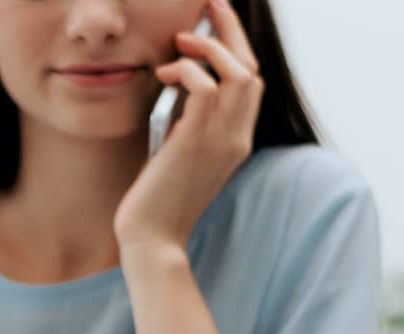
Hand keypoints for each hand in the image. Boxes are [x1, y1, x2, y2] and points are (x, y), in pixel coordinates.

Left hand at [113, 0, 262, 250]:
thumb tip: (180, 86)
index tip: (214, 22)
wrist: (152, 240)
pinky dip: (185, 69)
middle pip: (251, 68)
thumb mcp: (179, 155)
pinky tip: (163, 76)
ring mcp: (222, 140)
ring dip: (208, 46)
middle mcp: (237, 138)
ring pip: (237, 71)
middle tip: (208, 3)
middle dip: (230, 29)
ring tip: (179, 42)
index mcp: (236, 141)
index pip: (251, 81)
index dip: (236, 46)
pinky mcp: (197, 142)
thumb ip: (189, 122)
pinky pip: (205, 85)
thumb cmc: (157, 202)